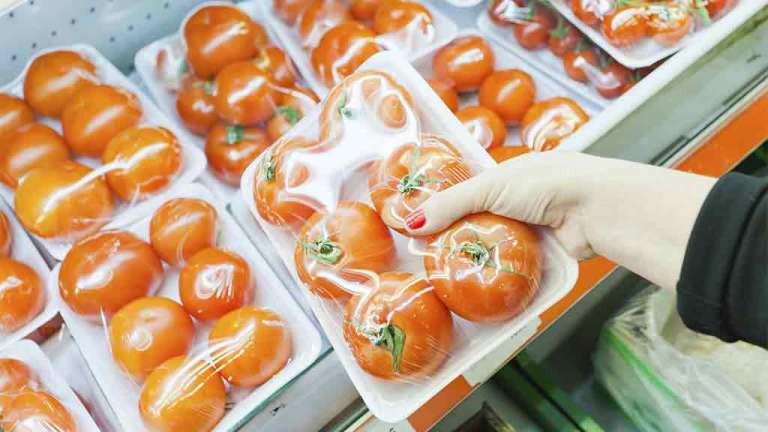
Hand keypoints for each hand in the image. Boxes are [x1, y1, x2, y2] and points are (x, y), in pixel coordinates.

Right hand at [405, 151, 715, 289]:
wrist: (597, 210)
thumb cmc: (548, 184)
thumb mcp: (490, 188)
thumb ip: (450, 204)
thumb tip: (411, 222)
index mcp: (505, 175)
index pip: (465, 191)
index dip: (442, 207)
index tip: (417, 226)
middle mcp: (518, 201)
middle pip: (477, 222)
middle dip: (455, 238)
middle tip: (426, 258)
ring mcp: (531, 229)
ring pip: (494, 247)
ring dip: (476, 259)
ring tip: (445, 277)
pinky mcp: (543, 254)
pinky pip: (513, 266)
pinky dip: (497, 274)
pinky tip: (477, 286)